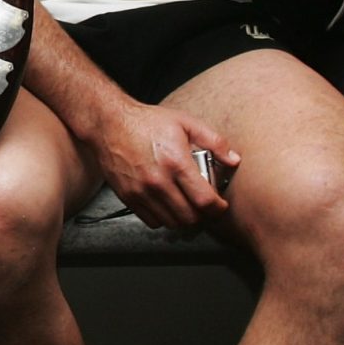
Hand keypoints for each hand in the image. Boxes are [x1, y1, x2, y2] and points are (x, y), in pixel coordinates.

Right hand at [91, 100, 238, 229]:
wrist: (109, 123)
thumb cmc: (147, 122)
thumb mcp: (186, 123)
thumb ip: (214, 141)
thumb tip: (234, 160)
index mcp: (176, 163)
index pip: (204, 200)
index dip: (218, 208)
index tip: (220, 206)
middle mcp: (158, 181)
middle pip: (189, 217)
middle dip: (202, 214)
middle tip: (204, 205)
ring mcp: (141, 192)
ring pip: (172, 222)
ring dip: (183, 218)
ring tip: (186, 205)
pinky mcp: (129, 197)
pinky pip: (152, 221)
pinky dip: (164, 218)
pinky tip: (167, 204)